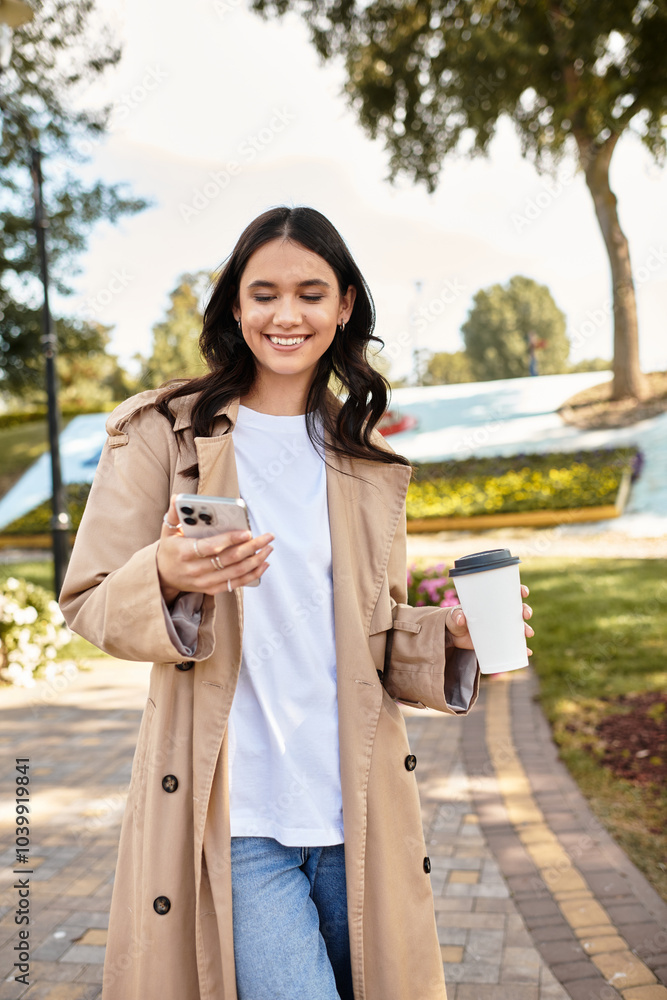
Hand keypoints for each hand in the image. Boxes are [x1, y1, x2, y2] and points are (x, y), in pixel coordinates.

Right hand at [157, 495, 273, 602]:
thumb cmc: (170, 548)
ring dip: (256, 561)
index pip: (211, 547)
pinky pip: (236, 584)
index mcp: (184, 553)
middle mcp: (195, 570)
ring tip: (268, 548)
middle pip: (228, 560)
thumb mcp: (168, 530)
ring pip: (235, 573)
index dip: (230, 540)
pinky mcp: (211, 589)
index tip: (247, 533)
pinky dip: (252, 575)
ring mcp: (204, 582)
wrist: (163, 576)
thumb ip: (174, 514)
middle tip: (267, 537)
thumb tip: (178, 497)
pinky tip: (263, 564)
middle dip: (251, 548)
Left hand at [445, 584, 533, 655]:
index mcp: (490, 602)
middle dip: (525, 610)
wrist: (452, 637)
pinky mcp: (499, 641)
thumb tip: (461, 619)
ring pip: (519, 626)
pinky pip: (514, 644)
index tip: (523, 592)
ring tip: (528, 633)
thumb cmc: (454, 620)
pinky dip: (522, 649)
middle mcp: (499, 613)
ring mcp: (500, 627)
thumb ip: (455, 615)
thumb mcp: (453, 616)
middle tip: (526, 615)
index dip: (519, 590)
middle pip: (518, 609)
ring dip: (526, 628)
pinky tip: (528, 652)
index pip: (508, 593)